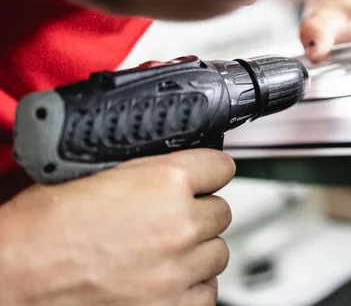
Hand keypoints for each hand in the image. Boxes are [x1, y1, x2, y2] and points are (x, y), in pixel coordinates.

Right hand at [0, 149, 234, 305]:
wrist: (13, 277)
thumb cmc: (41, 229)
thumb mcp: (98, 176)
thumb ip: (148, 172)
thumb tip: (175, 171)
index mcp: (164, 182)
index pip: (221, 167)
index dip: (209, 173)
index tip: (204, 179)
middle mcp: (178, 225)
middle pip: (221, 212)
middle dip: (199, 212)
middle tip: (171, 218)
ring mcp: (176, 271)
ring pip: (218, 253)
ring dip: (198, 250)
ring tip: (166, 250)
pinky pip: (207, 292)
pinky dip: (192, 286)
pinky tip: (168, 279)